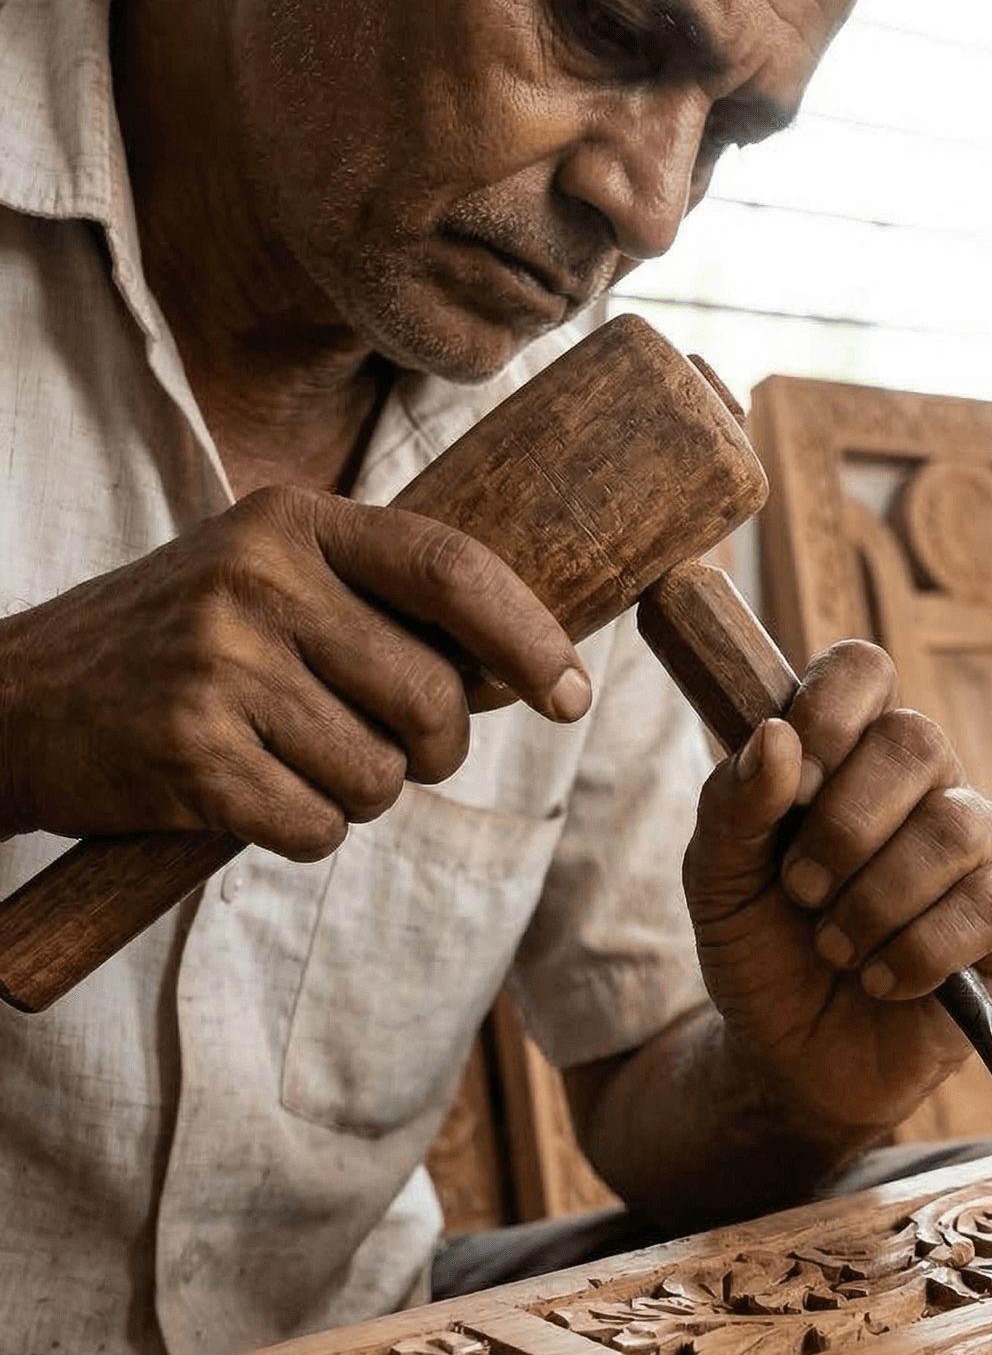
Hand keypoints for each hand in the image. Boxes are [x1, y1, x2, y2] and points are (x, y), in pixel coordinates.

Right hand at [0, 486, 589, 857]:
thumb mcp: (273, 587)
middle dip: (431, 753)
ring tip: (287, 761)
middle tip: (385, 752)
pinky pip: (317, 826)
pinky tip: (249, 796)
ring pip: (380, 776)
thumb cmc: (180, 651)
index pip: (454, 569)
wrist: (11, 703)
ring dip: (356, 795)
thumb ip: (386, 612)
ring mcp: (220, 666)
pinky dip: (302, 832)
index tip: (572, 694)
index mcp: (294, 523)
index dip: (531, 639)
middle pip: (432, 698)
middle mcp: (259, 579)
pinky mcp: (189, 755)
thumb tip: (530, 670)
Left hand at [682, 639, 991, 1141]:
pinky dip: (921, 950)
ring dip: (877, 899)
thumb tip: (774, 737)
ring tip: (837, 949)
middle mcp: (922, 786)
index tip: (791, 783)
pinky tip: (884, 980)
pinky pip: (990, 906)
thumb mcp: (716, 883)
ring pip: (955, 829)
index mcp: (848, 755)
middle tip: (802, 891)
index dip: (830, 711)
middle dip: (845, 825)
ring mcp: (976, 847)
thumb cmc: (760, 954)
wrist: (790, 1060)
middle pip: (918, 740)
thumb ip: (732, 806)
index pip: (865, 672)